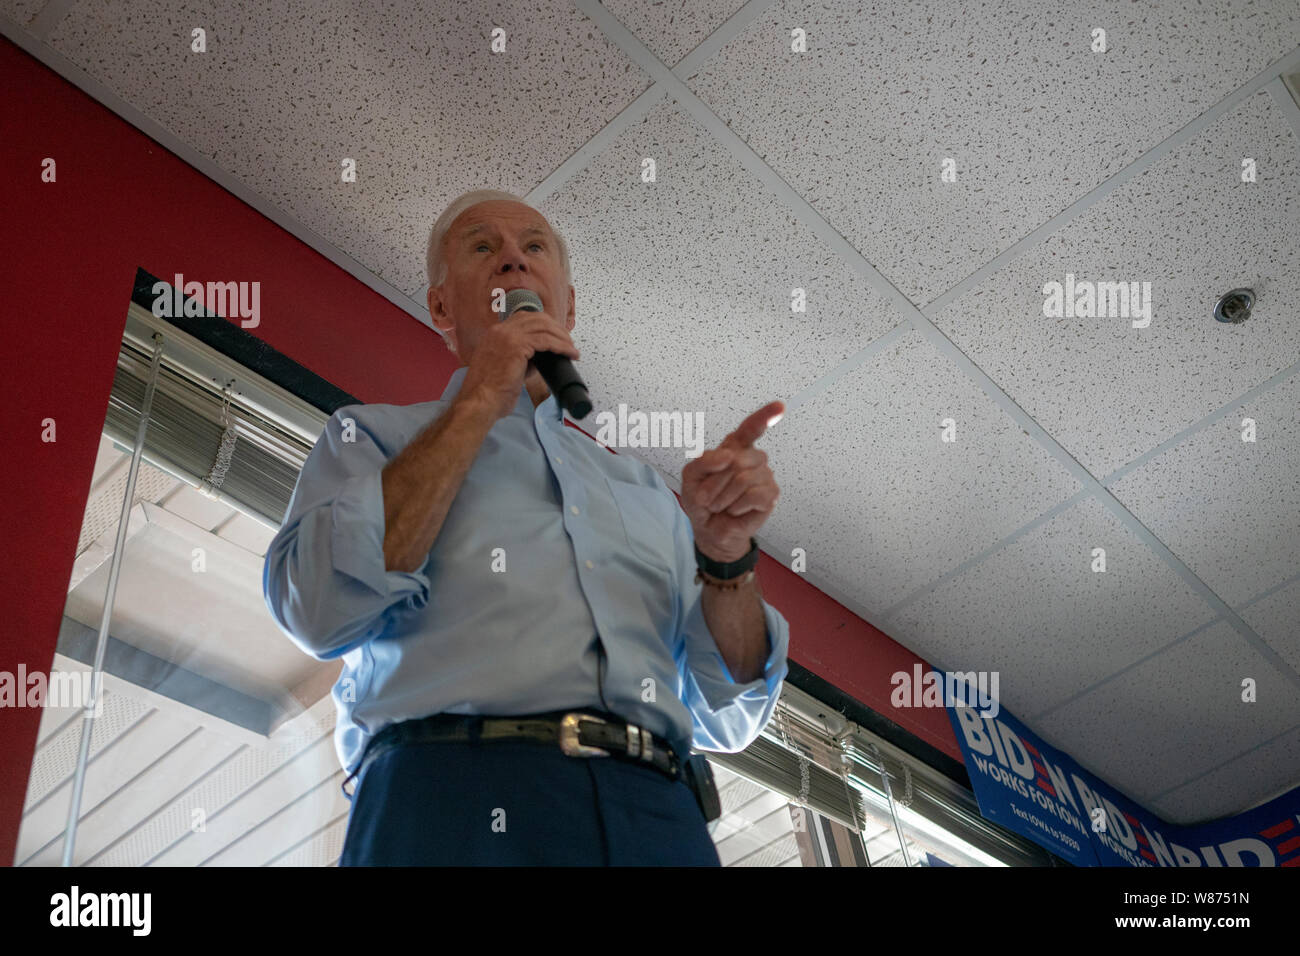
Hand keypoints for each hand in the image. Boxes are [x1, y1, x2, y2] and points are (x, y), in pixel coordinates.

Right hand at [457, 312, 579, 421]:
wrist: (480, 401)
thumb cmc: (490, 392)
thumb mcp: (506, 369)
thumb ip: (522, 360)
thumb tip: (540, 359)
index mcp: (495, 334)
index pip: (524, 318)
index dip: (544, 325)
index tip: (556, 335)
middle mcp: (500, 330)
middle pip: (537, 318)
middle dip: (556, 328)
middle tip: (568, 341)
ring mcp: (508, 336)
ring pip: (544, 327)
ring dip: (562, 337)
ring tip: (572, 349)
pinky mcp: (517, 346)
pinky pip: (546, 341)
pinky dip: (561, 346)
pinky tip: (570, 353)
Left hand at [681, 401, 783, 562]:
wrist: (709, 529)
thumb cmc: (703, 500)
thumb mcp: (691, 477)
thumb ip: (704, 461)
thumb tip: (728, 456)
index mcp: (735, 448)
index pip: (751, 428)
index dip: (765, 416)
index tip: (780, 406)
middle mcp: (753, 458)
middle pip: (736, 460)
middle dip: (715, 482)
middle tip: (708, 497)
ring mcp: (764, 476)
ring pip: (743, 479)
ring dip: (723, 497)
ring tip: (720, 505)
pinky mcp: (770, 496)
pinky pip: (754, 495)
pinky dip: (737, 505)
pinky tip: (735, 510)